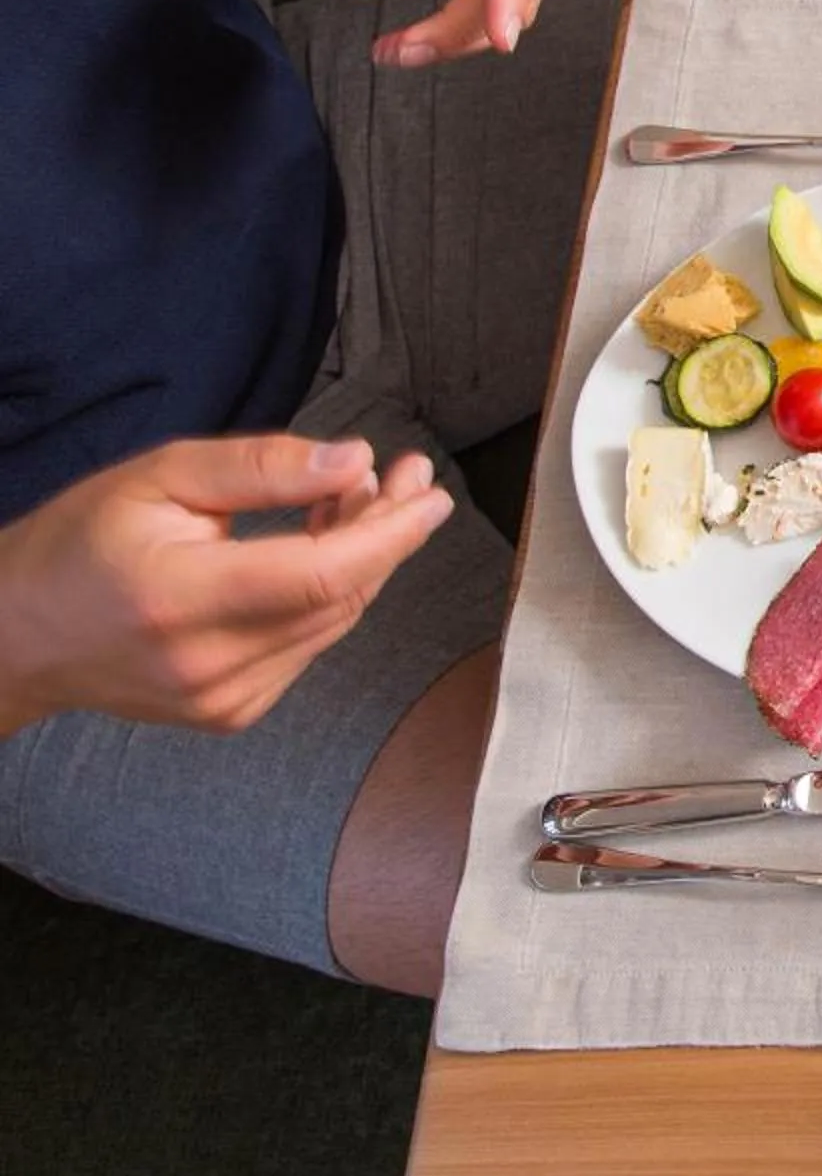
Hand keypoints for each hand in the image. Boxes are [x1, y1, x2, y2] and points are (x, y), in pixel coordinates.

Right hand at [0, 436, 453, 736]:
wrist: (20, 633)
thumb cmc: (82, 544)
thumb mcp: (159, 477)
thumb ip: (260, 468)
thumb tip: (354, 462)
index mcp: (182, 599)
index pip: (323, 576)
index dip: (389, 532)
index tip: (427, 490)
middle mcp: (208, 662)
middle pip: (340, 598)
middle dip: (385, 532)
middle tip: (404, 476)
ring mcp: (223, 699)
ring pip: (334, 622)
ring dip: (363, 560)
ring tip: (358, 499)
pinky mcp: (233, 713)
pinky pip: (310, 645)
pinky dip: (329, 596)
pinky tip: (323, 549)